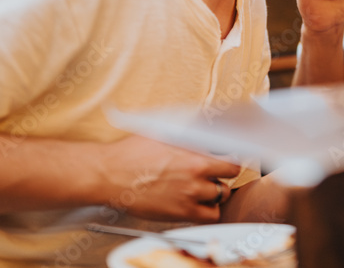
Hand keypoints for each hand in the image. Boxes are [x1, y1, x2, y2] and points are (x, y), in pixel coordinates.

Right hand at [96, 135, 241, 221]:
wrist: (111, 174)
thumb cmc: (132, 153)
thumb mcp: (164, 133)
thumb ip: (187, 134)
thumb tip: (202, 127)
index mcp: (195, 156)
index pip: (231, 161)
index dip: (230, 161)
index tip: (227, 161)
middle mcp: (196, 178)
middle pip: (228, 180)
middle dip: (222, 176)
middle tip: (214, 174)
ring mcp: (189, 197)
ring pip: (220, 198)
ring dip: (216, 193)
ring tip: (206, 188)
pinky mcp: (180, 213)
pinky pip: (208, 216)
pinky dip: (208, 211)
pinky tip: (199, 203)